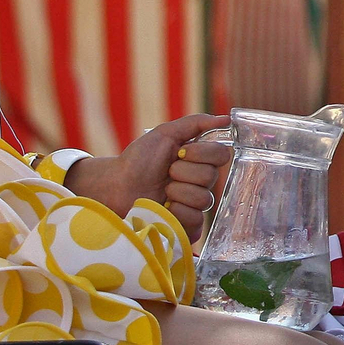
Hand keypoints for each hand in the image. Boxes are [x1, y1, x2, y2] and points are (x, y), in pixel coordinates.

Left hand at [63, 113, 231, 241]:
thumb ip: (196, 123)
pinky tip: (164, 208)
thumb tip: (226, 119)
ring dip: (177, 192)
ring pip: (203, 199)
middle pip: (211, 177)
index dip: (200, 154)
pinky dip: (175, 212)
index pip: (222, 154)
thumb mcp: (165, 134)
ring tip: (162, 192)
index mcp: (201, 159)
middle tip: (166, 173)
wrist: (117, 186)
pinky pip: (196, 220)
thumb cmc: (139, 159)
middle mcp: (202, 182)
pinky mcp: (188, 226)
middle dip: (182, 173)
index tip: (180, 153)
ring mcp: (195, 205)